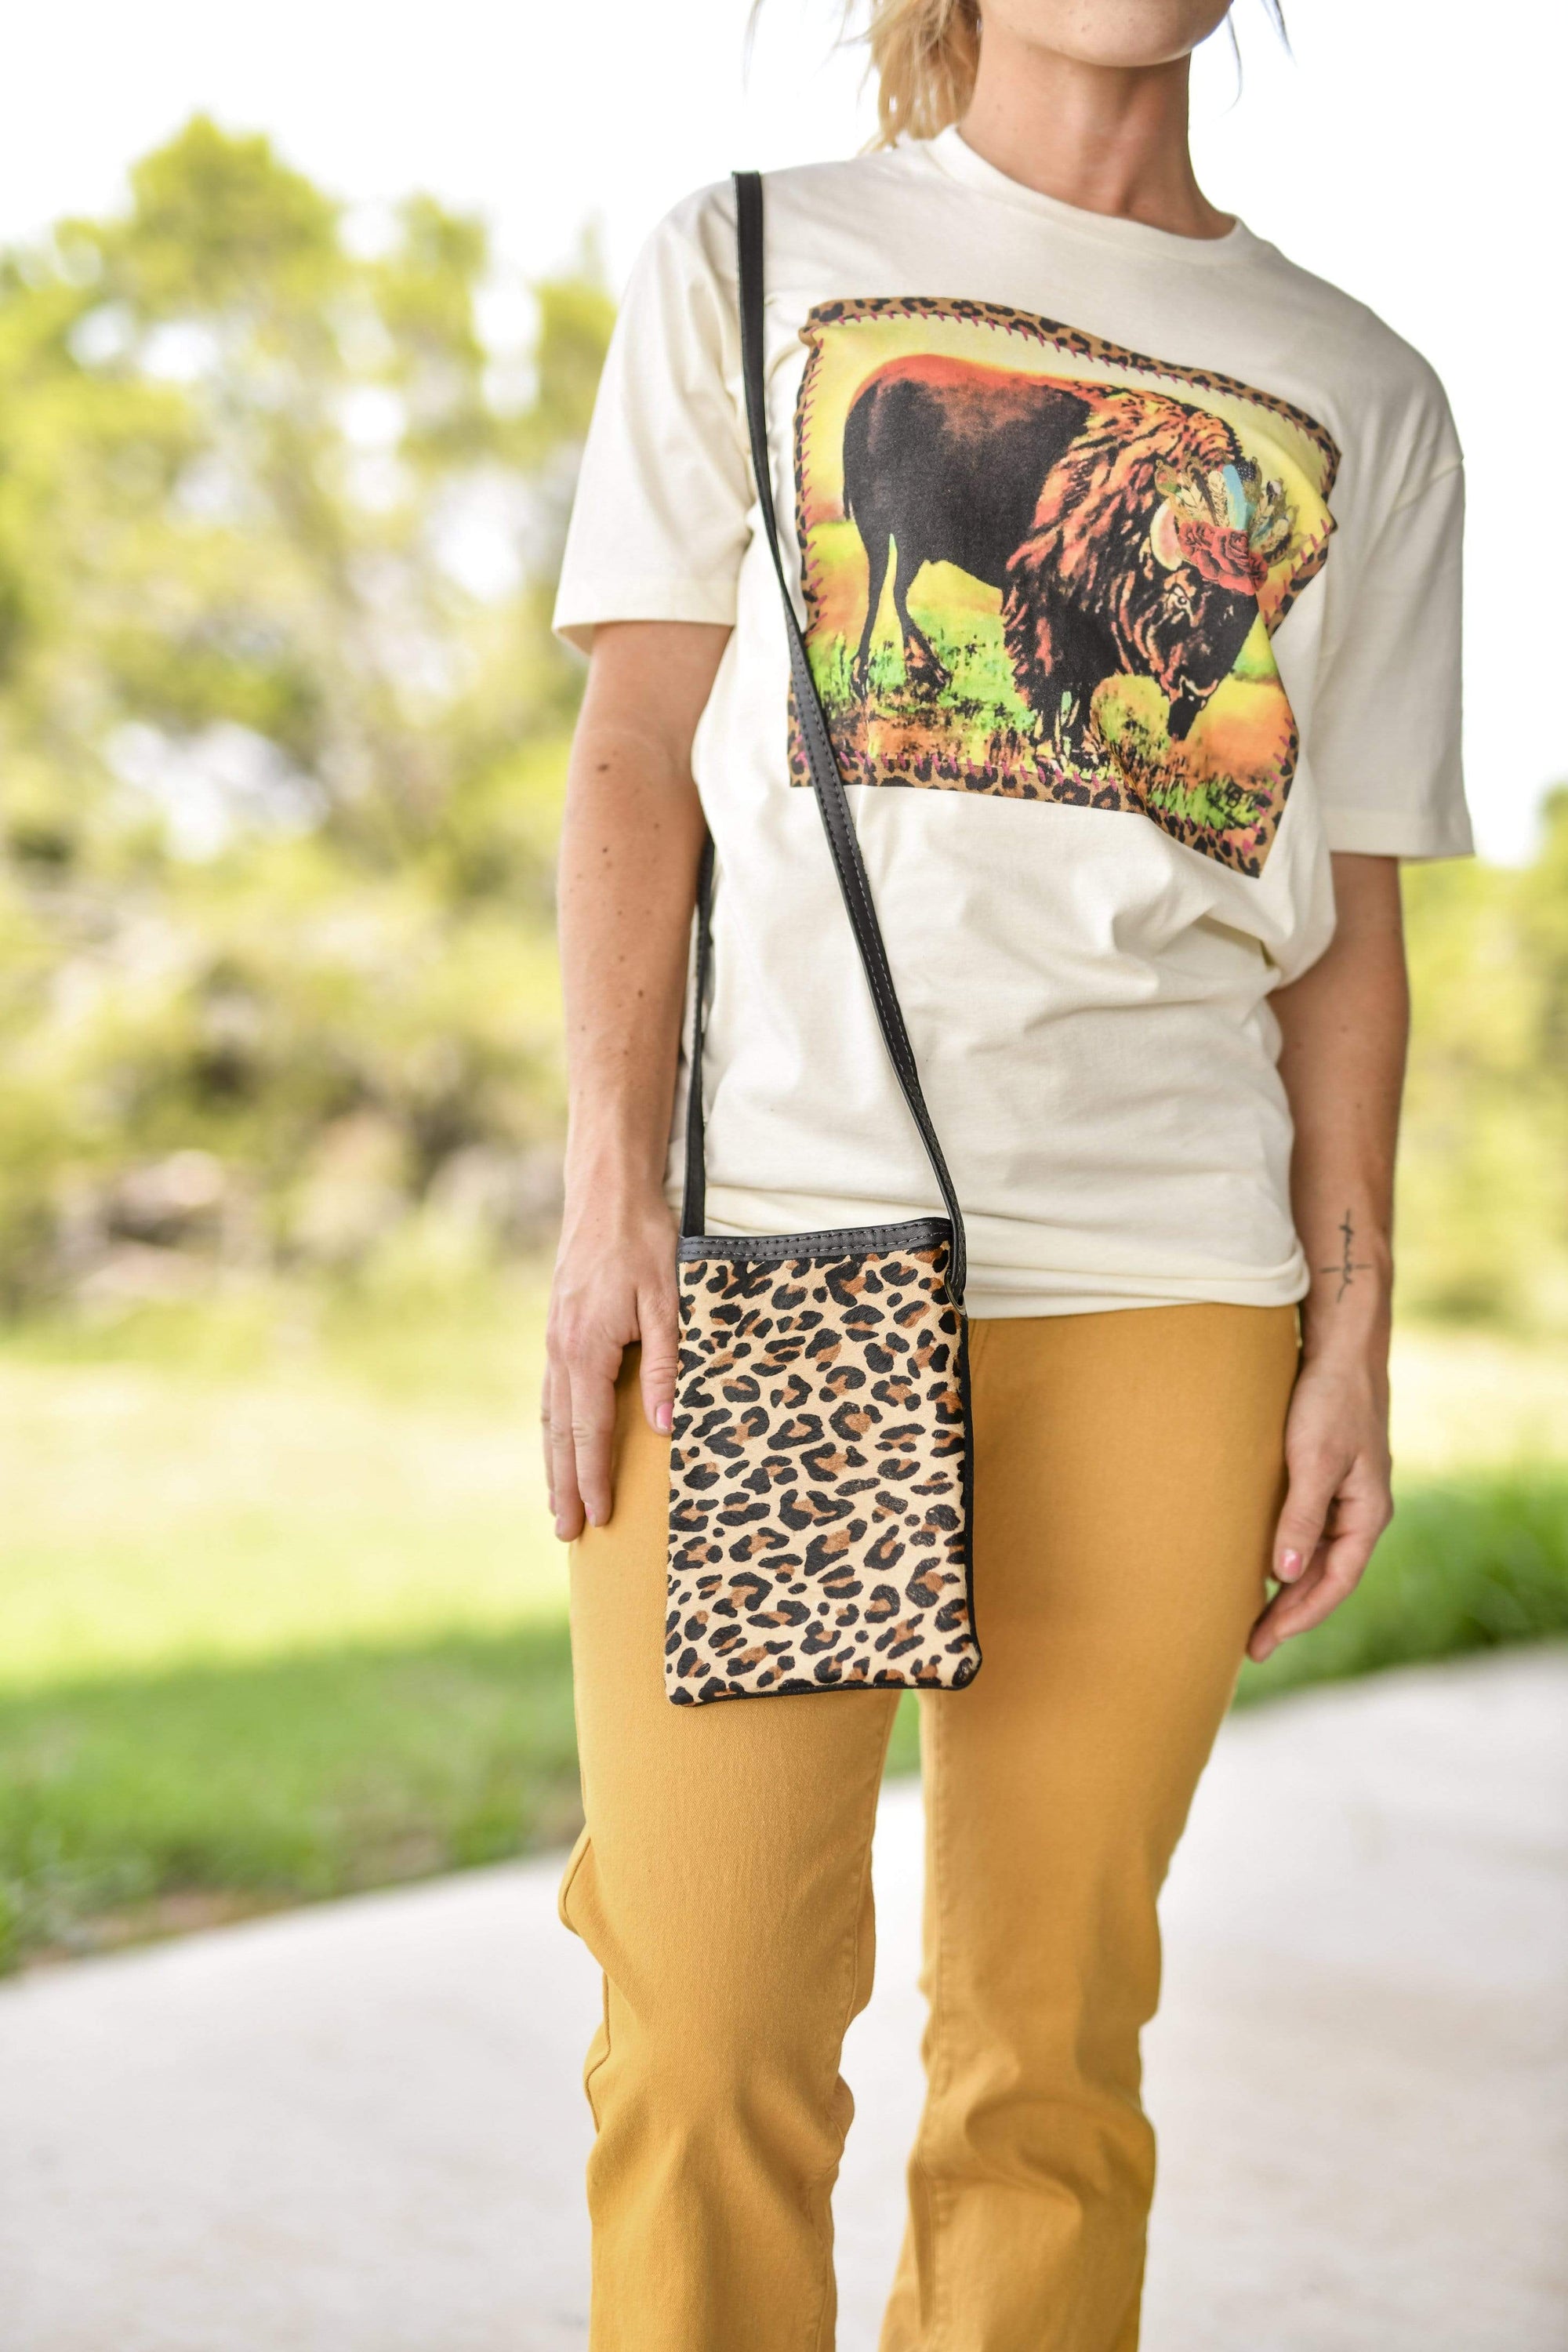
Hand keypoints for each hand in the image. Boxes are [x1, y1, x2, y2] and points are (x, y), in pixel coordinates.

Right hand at [542, 1190, 678, 1540]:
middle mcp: (561, 1352)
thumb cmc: (642, 1243)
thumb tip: (662, 1426)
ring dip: (554, 1462)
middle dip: (565, 1486)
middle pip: (560, 1435)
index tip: (598, 1519)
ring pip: (550, 1416)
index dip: (593, 1479)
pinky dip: (553, 1427)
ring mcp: (554, 1340)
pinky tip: (558, 1441)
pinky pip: (551, 1391)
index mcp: (585, 1351)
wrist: (607, 1192)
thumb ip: (663, 1367)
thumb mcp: (665, 1304)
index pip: (588, 1432)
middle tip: (568, 1534)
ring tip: (557, 1502)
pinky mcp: (558, 1328)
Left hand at [1249, 1348, 1392, 1663]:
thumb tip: (1284, 1576)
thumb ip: (1301, 1518)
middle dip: (1289, 1613)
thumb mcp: (1313, 1460)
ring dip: (1286, 1588)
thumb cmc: (1329, 1400)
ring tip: (1250, 1618)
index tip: (1265, 1641)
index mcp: (1367, 1513)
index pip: (1336, 1583)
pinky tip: (1259, 1566)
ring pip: (1315, 1557)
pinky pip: (1306, 1531)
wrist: (1339, 1349)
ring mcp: (1344, 1495)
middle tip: (1249, 1647)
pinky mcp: (1324, 1478)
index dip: (1301, 1616)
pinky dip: (1284, 1555)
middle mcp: (1359, 1511)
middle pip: (1325, 1577)